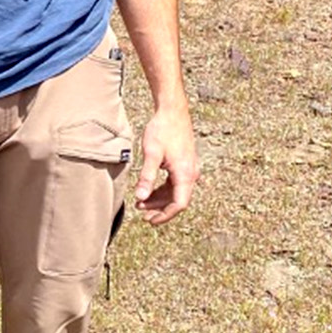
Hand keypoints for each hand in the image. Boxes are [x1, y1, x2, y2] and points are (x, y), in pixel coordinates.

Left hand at [132, 106, 197, 224]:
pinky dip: (163, 190)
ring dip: (160, 200)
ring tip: (141, 202)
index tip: (150, 221)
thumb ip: (146, 177)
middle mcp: (191, 173)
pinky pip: (176, 183)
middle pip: (178, 200)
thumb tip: (140, 197)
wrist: (172, 111)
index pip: (179, 204)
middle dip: (160, 209)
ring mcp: (189, 168)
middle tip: (142, 214)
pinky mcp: (185, 163)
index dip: (165, 216)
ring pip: (176, 192)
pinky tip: (149, 189)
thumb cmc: (162, 130)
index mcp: (185, 173)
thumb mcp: (151, 154)